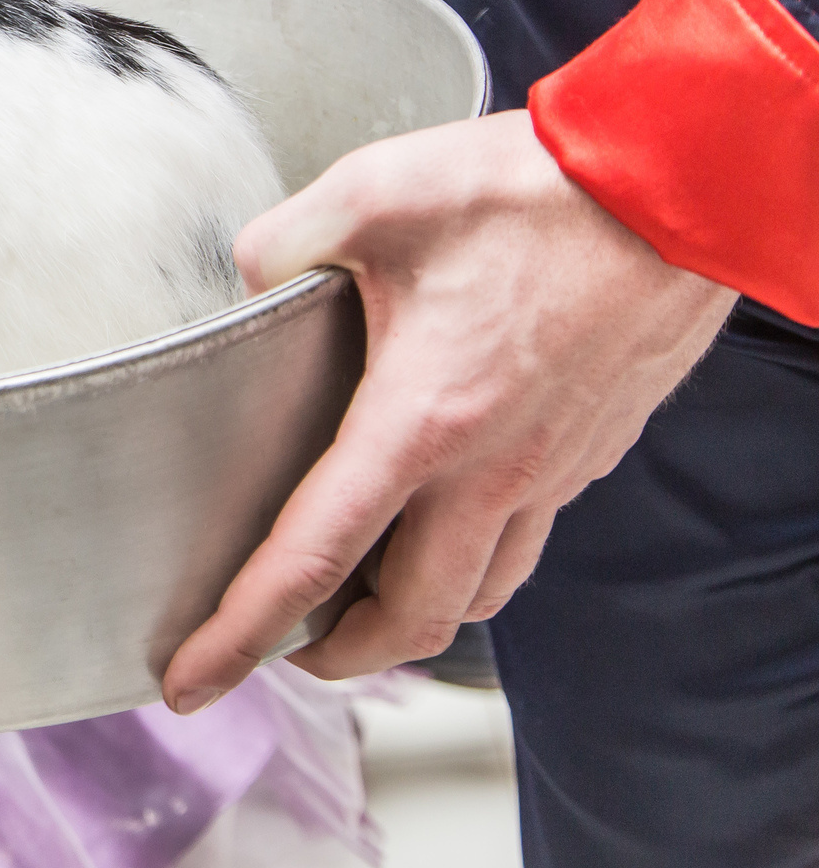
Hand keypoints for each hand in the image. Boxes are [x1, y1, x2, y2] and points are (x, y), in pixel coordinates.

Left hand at [162, 111, 735, 711]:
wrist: (678, 187)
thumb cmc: (534, 189)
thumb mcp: (371, 193)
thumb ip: (282, 240)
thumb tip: (245, 274)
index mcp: (420, 421)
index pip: (312, 559)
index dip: (240, 633)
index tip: (190, 681)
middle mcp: (490, 469)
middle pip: (404, 619)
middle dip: (328, 656)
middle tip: (270, 650)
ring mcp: (548, 469)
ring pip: (475, 595)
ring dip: (405, 622)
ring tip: (349, 605)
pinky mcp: (587, 452)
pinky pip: (522, 542)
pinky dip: (469, 565)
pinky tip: (437, 527)